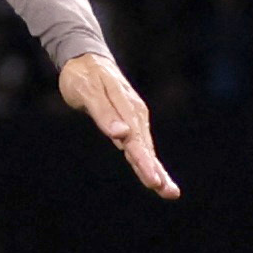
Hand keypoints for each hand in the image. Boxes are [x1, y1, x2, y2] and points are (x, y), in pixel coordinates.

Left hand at [60, 52, 177, 199]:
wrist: (85, 60)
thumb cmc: (83, 76)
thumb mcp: (89, 91)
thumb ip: (104, 113)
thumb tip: (121, 135)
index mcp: (128, 109)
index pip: (136, 142)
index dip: (145, 163)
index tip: (154, 181)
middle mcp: (135, 115)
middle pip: (146, 148)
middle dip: (156, 172)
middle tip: (169, 193)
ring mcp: (134, 119)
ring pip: (145, 148)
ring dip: (155, 170)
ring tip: (168, 191)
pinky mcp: (129, 122)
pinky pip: (138, 144)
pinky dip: (146, 160)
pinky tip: (154, 175)